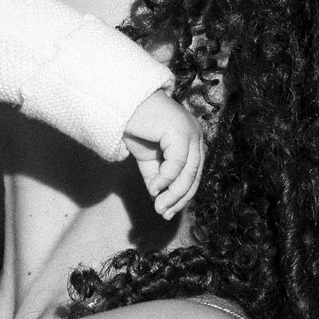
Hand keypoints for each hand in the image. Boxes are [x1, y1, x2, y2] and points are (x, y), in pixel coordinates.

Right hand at [124, 89, 205, 222]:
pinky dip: (166, 179)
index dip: (182, 197)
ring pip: (189, 172)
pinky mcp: (181, 130)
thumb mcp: (149, 160)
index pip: (194, 175)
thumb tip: (162, 203)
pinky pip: (177, 163)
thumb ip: (157, 179)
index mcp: (192, 142)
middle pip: (194, 176)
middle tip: (163, 213)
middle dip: (179, 198)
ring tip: (158, 205)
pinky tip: (154, 188)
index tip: (167, 213)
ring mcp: (191, 131)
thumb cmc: (136, 128)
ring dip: (174, 193)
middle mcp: (196, 135)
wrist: (123, 105)